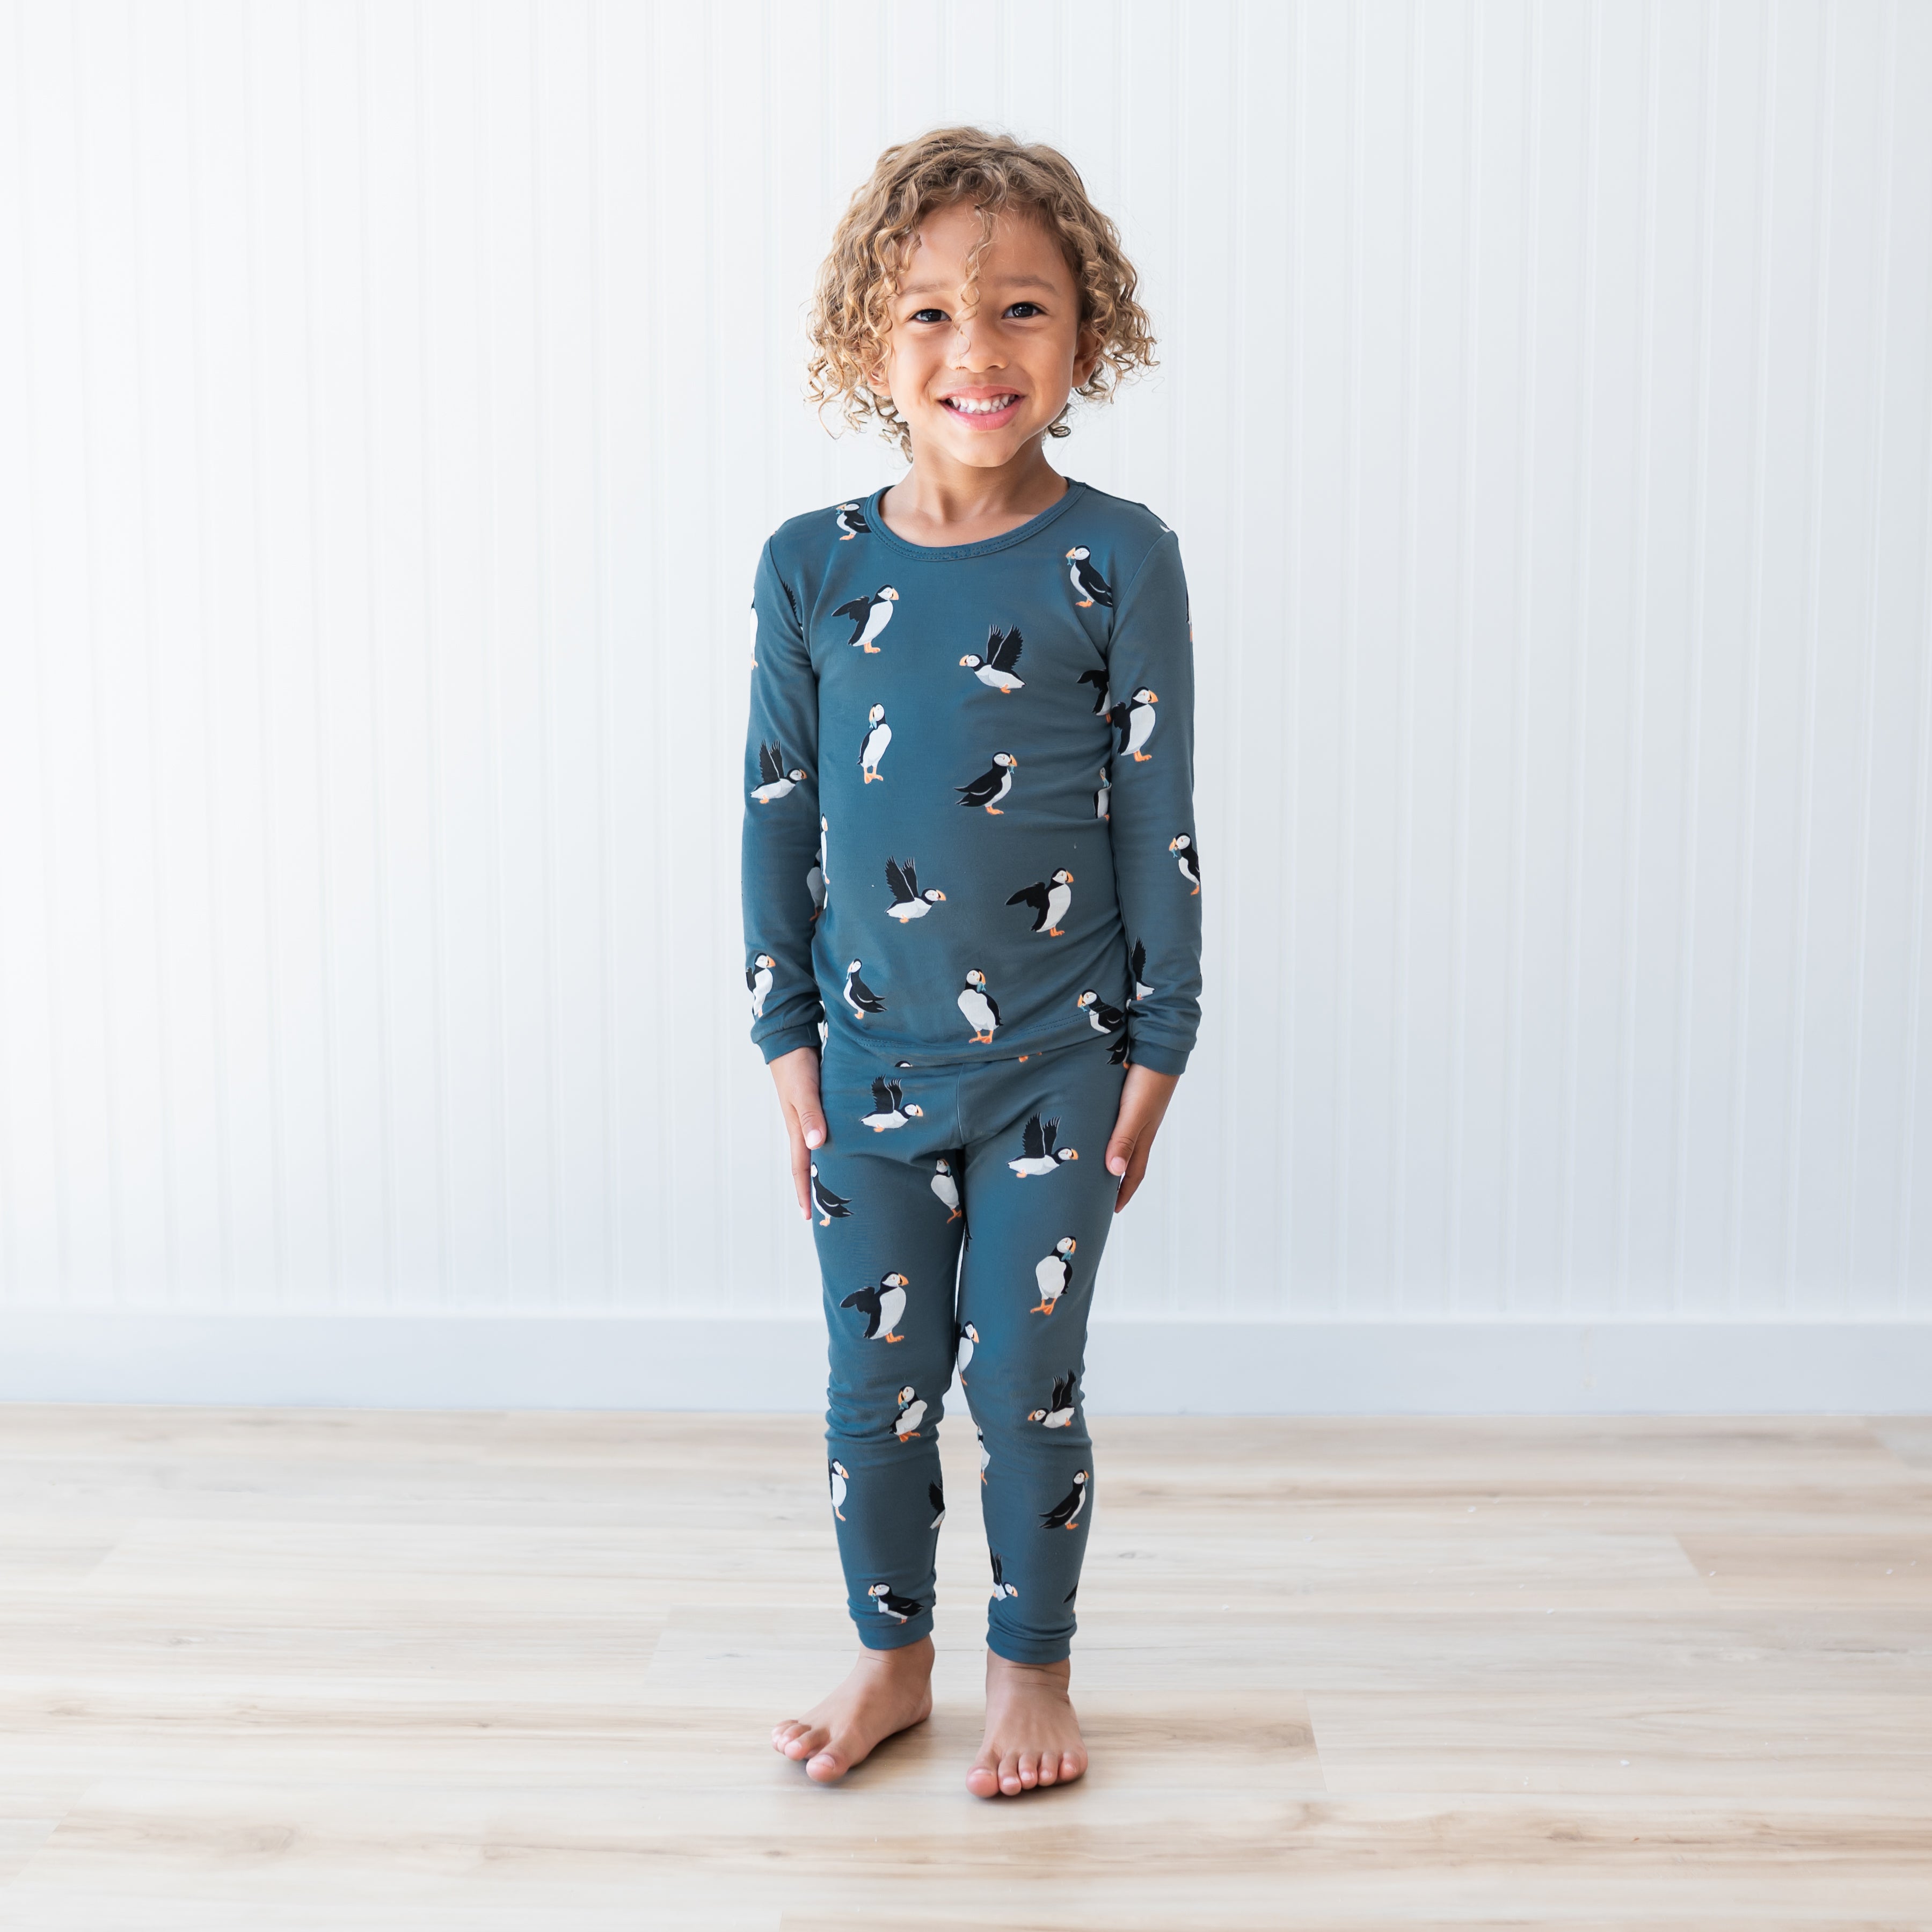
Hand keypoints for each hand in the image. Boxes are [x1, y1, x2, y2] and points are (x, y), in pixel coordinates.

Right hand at [769, 1046, 828, 1220]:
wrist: (790, 1039)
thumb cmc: (796, 1064)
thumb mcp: (804, 1090)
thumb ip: (811, 1115)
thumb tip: (816, 1144)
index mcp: (798, 1128)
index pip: (801, 1168)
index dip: (804, 1192)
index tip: (807, 1217)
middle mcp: (803, 1127)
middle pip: (809, 1165)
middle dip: (814, 1189)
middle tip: (826, 1212)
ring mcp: (809, 1117)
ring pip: (818, 1150)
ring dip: (824, 1170)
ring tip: (837, 1187)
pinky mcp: (818, 1105)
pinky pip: (825, 1133)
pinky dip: (832, 1147)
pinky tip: (845, 1149)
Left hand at [1105, 1063, 1178, 1212]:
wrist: (1160, 1044)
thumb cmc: (1148, 1079)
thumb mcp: (1134, 1112)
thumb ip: (1123, 1139)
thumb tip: (1114, 1172)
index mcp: (1143, 1136)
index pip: (1134, 1173)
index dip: (1124, 1193)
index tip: (1112, 1211)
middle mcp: (1141, 1127)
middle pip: (1128, 1160)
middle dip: (1116, 1179)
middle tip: (1098, 1193)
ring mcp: (1137, 1111)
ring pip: (1123, 1140)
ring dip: (1111, 1154)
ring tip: (1093, 1163)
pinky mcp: (1131, 1096)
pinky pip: (1118, 1122)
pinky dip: (1109, 1132)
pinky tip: (1097, 1126)